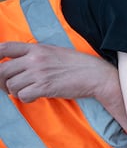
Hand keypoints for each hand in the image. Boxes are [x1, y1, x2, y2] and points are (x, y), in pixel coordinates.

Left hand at [0, 41, 114, 101]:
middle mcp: (34, 59)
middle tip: (8, 87)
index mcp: (36, 48)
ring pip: (11, 85)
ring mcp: (39, 73)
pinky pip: (23, 95)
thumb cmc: (77, 64)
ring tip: (26, 92)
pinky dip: (26, 99)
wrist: (96, 75)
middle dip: (1, 81)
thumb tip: (18, 63)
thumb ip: (36, 54)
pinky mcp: (45, 87)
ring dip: (15, 91)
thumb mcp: (54, 52)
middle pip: (1, 70)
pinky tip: (34, 97)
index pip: (3, 48)